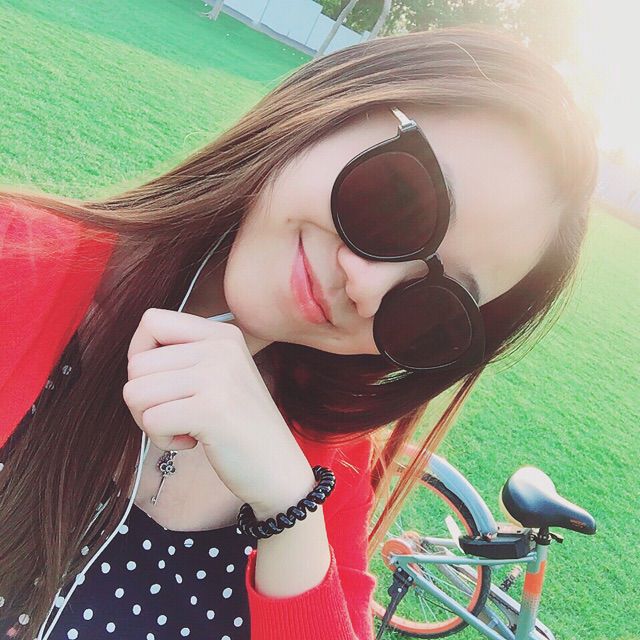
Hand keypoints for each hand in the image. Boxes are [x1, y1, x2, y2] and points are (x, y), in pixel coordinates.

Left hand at [122, 308, 315, 514]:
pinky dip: (163, 439)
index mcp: (222, 335)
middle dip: (143, 399)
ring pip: (136, 391)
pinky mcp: (211, 409)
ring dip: (150, 421)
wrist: (278, 467)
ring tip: (183, 427)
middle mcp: (221, 347)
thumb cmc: (240, 426)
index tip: (161, 383)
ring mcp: (218, 376)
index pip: (152, 321)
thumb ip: (184, 356)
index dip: (140, 355)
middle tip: (175, 415)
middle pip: (137, 363)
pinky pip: (151, 420)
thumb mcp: (220, 376)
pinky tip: (192, 442)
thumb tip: (135, 355)